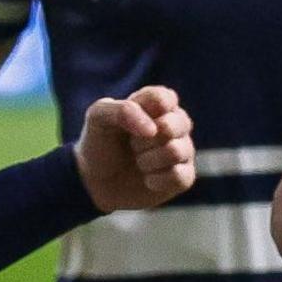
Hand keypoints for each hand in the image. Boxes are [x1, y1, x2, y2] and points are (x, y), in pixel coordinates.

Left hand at [75, 86, 196, 210]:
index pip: (164, 98)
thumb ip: (123, 110)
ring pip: (176, 151)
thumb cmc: (100, 144)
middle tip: (131, 145)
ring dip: (148, 160)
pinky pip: (180, 176)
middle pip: (174, 125)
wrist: (96, 183)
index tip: (127, 123)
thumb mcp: (98, 117)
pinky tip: (147, 180)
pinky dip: (156, 180)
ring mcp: (183, 149)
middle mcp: (175, 123)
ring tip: (138, 162)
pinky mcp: (185, 176)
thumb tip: (154, 129)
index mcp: (156, 103)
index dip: (146, 113)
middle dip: (143, 140)